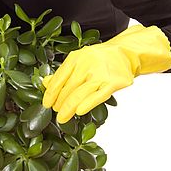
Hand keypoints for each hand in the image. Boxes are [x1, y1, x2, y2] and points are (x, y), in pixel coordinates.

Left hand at [42, 24, 170, 122]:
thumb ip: (63, 72)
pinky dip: (87, 104)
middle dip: (59, 102)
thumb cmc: (100, 59)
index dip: (50, 93)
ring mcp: (100, 74)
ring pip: (80, 93)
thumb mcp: (79, 60)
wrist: (125, 53)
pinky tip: (79, 112)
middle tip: (56, 112)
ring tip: (62, 117)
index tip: (46, 104)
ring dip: (68, 108)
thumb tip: (45, 83)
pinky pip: (98, 96)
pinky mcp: (113, 83)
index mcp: (76, 58)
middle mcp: (87, 64)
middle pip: (68, 88)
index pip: (59, 78)